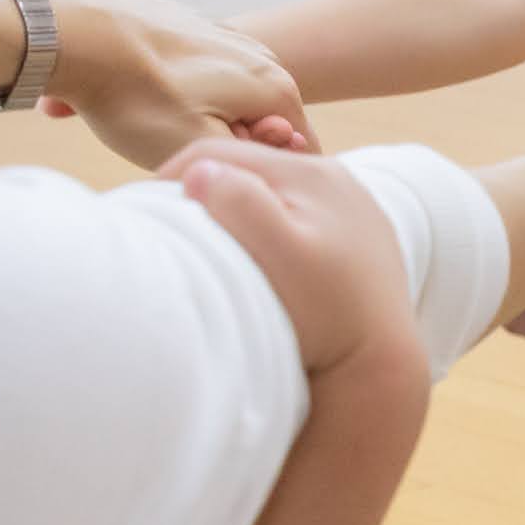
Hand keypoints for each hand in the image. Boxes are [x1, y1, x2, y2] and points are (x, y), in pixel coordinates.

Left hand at [51, 0, 313, 166]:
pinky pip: (196, 78)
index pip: (300, 151)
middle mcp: (260, 56)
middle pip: (260, 125)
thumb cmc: (137, 95)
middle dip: (226, 146)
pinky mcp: (187, 28)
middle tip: (175, 148)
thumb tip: (280, 157)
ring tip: (149, 122)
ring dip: (197, 122)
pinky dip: (174, 97)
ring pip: (226, 101)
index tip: (218, 174)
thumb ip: (253, 157)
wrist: (79, 32)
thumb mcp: (200, 147)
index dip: (262, 174)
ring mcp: (223, 37)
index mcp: (276, 86)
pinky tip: (135, 100)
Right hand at [165, 137, 424, 379]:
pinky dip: (269, 232)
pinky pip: (300, 220)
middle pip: (249, 170)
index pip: (221, 155)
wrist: (381, 369)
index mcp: (312, 174)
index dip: (173, 177)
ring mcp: (352, 209)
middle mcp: (337, 180)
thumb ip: (242, 205)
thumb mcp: (281, 256)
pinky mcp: (359, 239)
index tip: (144, 211)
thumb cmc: (327, 318)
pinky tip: (256, 261)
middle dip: (204, 192)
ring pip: (274, 195)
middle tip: (167, 228)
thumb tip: (199, 171)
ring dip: (237, 212)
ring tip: (207, 245)